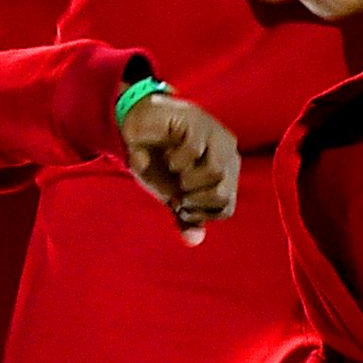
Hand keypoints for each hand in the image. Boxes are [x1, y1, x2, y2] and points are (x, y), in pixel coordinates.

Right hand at [121, 90, 239, 242]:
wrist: (135, 121)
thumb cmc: (155, 156)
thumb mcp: (167, 191)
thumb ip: (182, 215)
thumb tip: (194, 240)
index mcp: (226, 170)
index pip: (226, 207)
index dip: (201, 213)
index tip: (180, 204)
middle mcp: (227, 152)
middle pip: (223, 193)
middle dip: (194, 199)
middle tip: (176, 191)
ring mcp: (215, 134)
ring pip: (216, 172)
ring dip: (187, 180)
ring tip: (174, 172)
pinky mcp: (198, 121)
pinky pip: (194, 151)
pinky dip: (176, 161)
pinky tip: (169, 156)